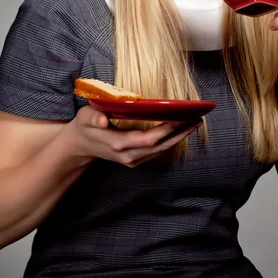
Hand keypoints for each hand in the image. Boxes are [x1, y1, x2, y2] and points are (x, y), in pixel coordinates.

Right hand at [72, 105, 200, 166]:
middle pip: (160, 146)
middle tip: (197, 119)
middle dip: (180, 133)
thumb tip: (102, 119)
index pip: (148, 139)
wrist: (81, 145)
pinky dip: (171, 141)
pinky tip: (181, 130)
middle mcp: (129, 156)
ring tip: (194, 123)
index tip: (180, 117)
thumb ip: (93, 117)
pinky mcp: (136, 160)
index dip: (166, 129)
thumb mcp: (85, 117)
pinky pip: (158, 152)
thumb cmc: (85, 126)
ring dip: (179, 137)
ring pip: (162, 150)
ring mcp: (133, 160)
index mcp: (118, 144)